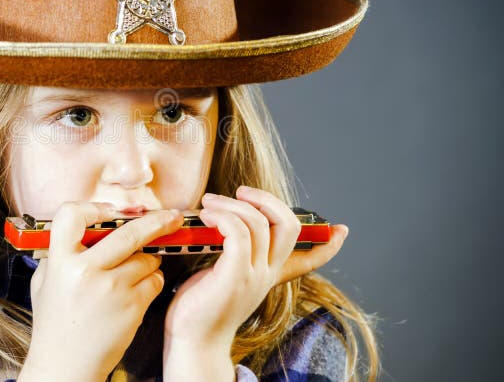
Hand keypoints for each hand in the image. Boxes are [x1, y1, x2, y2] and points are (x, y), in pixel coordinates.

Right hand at [18, 202, 183, 381]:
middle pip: (129, 232)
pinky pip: (155, 280)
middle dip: (157, 221)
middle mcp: (85, 272)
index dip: (94, 207)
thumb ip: (62, 251)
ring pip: (147, 257)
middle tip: (173, 216)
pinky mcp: (132, 307)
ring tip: (137, 268)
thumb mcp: (45, 281)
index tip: (112, 211)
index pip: (72, 214)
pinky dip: (152, 279)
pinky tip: (138, 289)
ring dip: (149, 258)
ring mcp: (111, 290)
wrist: (66, 365)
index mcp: (59, 262)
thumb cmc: (56, 322)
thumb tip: (93, 222)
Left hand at [163, 186, 348, 373]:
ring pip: (259, 222)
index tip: (341, 231)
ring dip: (232, 204)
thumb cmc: (201, 306)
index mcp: (268, 274)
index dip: (328, 245)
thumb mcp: (224, 277)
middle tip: (239, 192)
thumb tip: (221, 232)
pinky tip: (207, 217)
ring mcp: (254, 275)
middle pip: (289, 225)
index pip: (309, 259)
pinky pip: (239, 233)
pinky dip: (222, 217)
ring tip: (209, 204)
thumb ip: (231, 257)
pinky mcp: (235, 276)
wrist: (193, 342)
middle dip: (267, 198)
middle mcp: (267, 274)